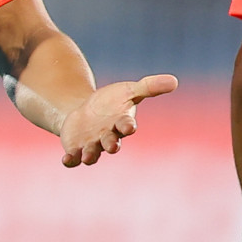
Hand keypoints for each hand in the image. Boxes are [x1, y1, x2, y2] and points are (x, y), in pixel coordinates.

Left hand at [57, 74, 177, 166]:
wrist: (86, 113)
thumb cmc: (112, 102)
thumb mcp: (129, 91)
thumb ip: (150, 87)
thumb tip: (175, 80)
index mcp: (121, 123)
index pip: (126, 125)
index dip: (127, 126)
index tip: (128, 126)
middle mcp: (108, 136)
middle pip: (111, 142)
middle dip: (111, 144)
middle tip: (112, 146)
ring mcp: (92, 144)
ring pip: (92, 153)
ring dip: (90, 155)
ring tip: (87, 156)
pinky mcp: (76, 148)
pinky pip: (74, 158)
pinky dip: (71, 160)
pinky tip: (66, 159)